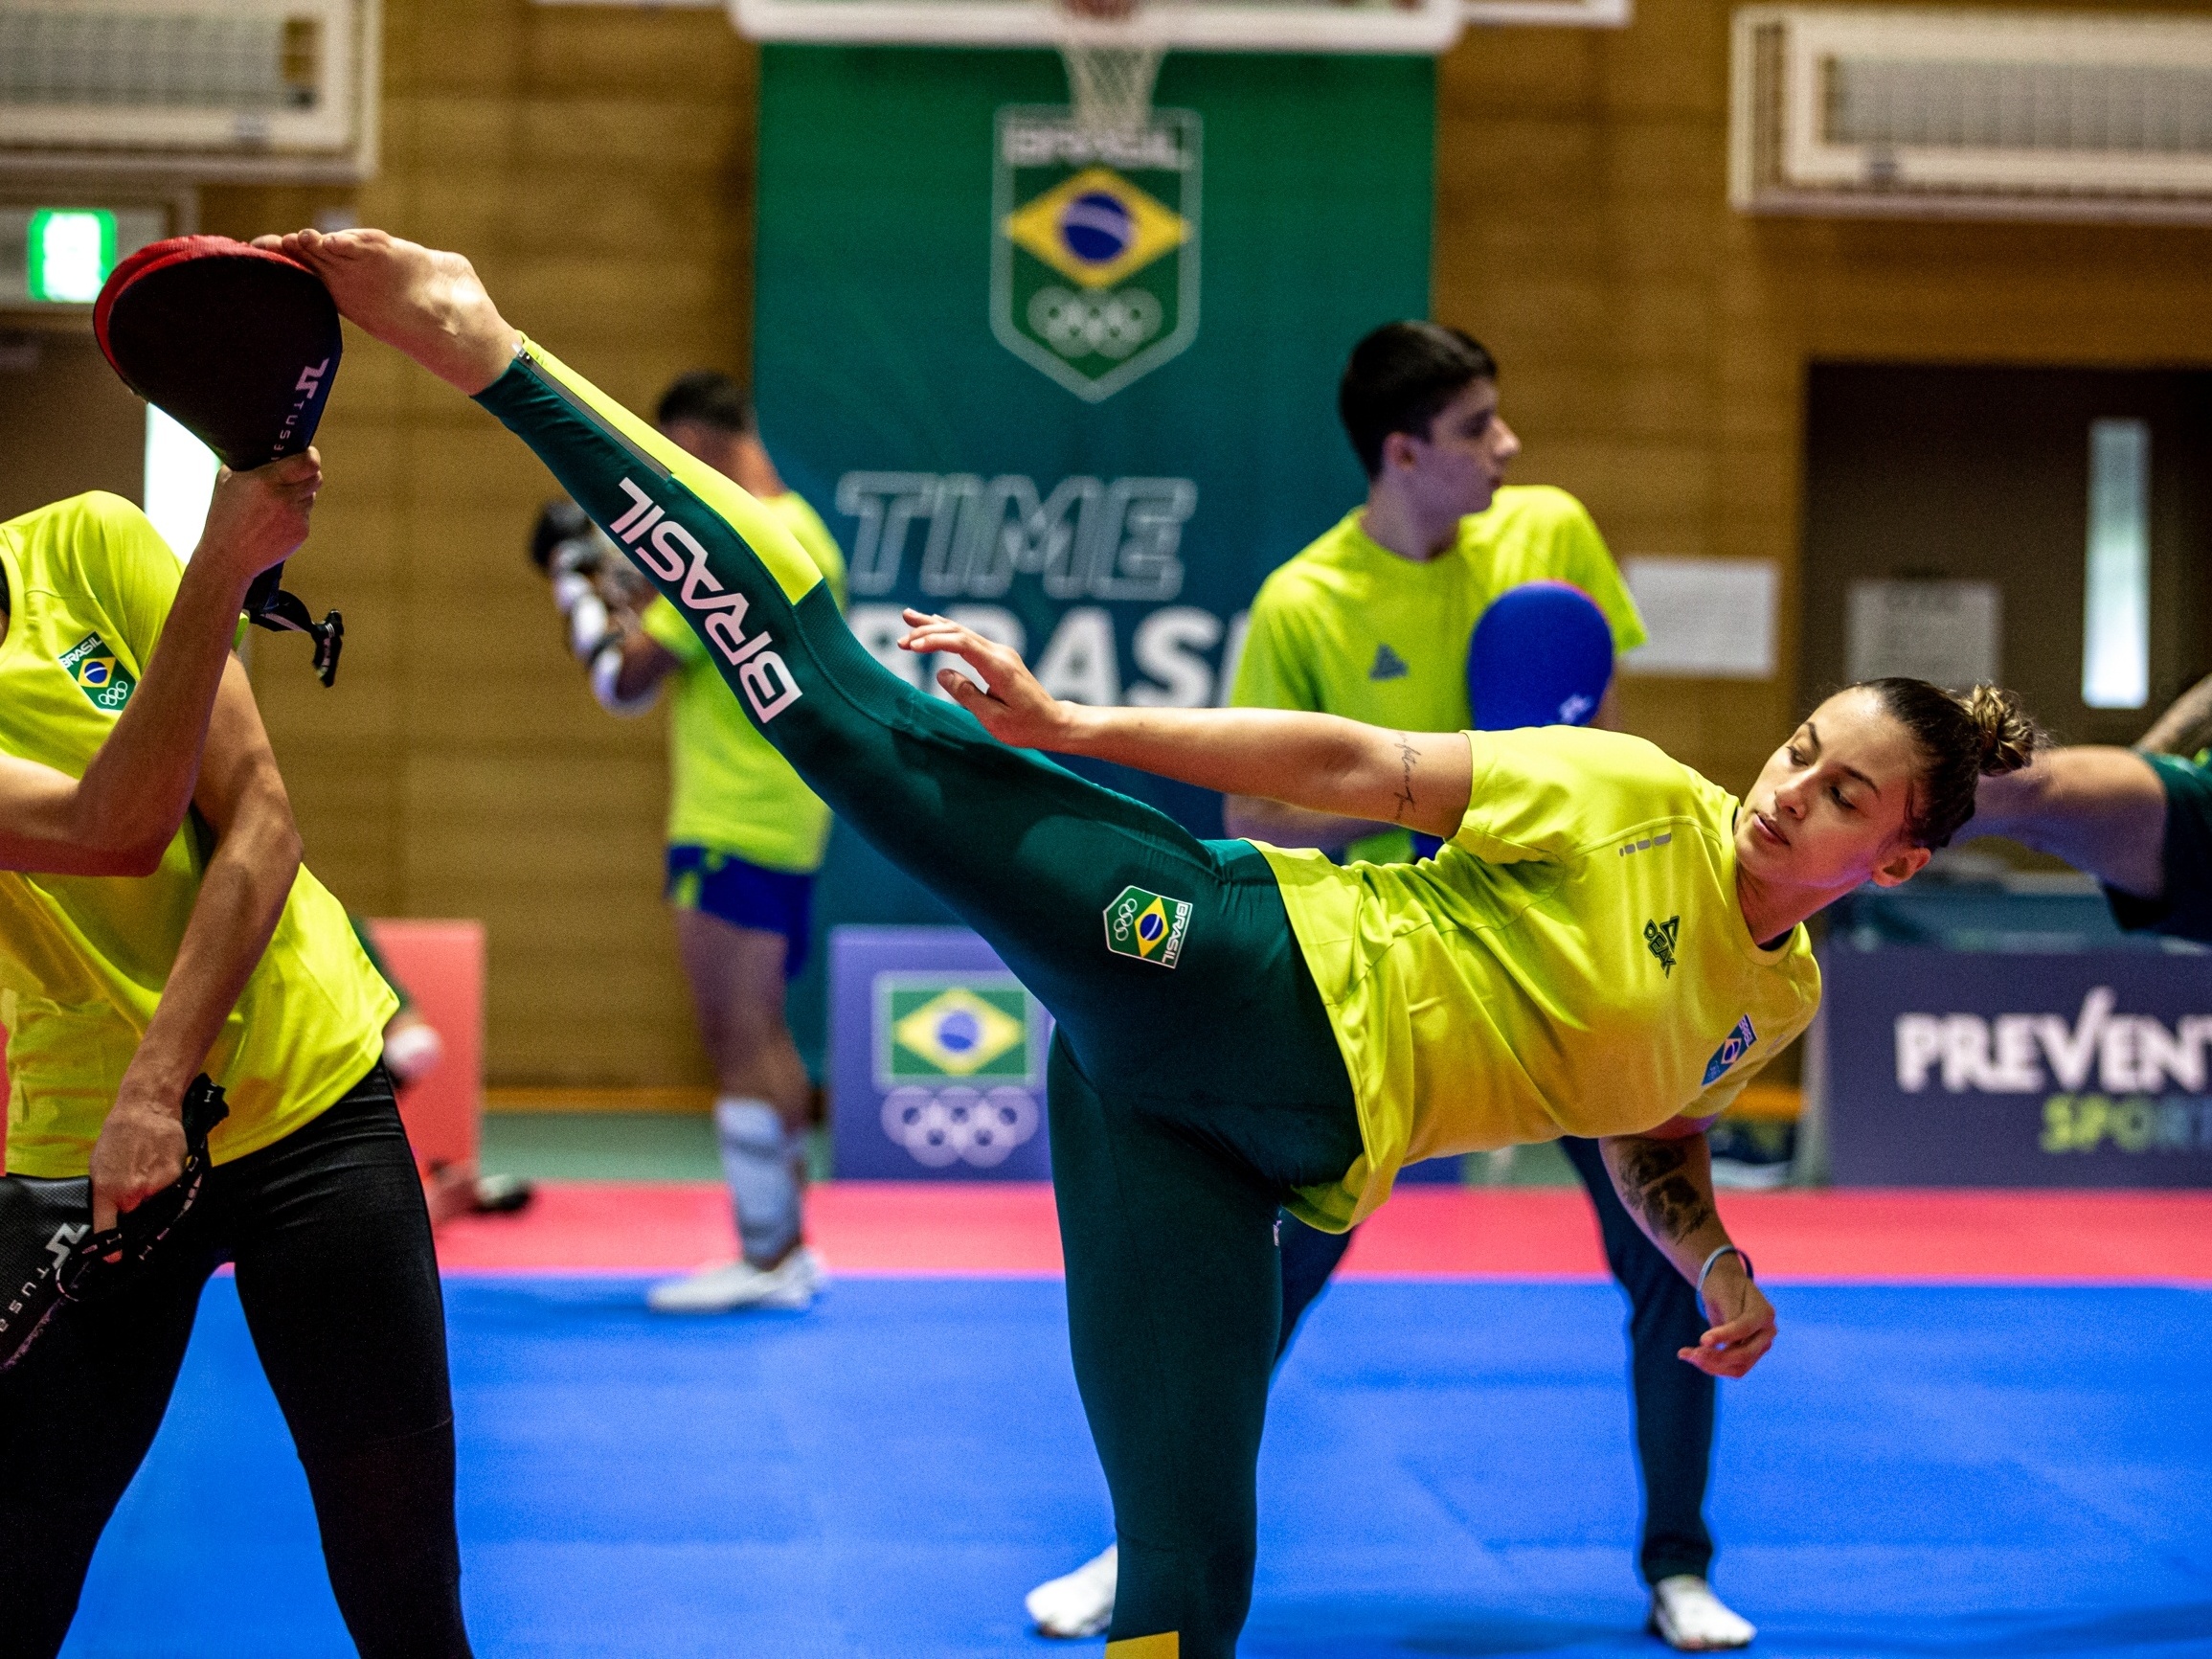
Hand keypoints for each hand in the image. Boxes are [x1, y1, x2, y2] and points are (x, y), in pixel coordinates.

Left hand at [87, 1076, 188, 1237]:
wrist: (147, 1108)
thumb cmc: (118, 1133)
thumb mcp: (99, 1164)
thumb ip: (107, 1192)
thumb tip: (117, 1212)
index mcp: (107, 1190)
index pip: (107, 1227)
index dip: (111, 1247)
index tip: (114, 1259)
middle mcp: (132, 1193)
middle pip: (137, 1215)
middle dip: (137, 1209)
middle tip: (139, 1191)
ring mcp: (156, 1186)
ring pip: (157, 1203)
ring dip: (155, 1195)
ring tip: (151, 1172)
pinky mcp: (176, 1176)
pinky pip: (172, 1190)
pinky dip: (169, 1182)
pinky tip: (163, 1163)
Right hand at [192, 450, 323, 588]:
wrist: (228, 557)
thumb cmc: (224, 518)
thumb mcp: (227, 481)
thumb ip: (249, 464)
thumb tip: (265, 449)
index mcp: (266, 481)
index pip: (308, 463)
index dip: (312, 456)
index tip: (309, 453)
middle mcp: (284, 498)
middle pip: (316, 478)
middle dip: (309, 473)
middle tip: (297, 474)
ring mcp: (296, 517)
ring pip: (311, 496)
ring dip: (301, 494)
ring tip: (277, 502)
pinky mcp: (302, 532)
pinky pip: (306, 514)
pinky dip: (296, 513)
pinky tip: (276, 520)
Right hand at [898, 609, 1072, 749]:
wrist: (1054, 722)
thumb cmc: (1026, 726)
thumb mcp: (994, 719)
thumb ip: (967, 695)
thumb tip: (942, 673)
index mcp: (999, 667)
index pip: (962, 644)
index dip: (935, 641)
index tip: (911, 647)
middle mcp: (1000, 653)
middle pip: (959, 632)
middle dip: (927, 633)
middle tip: (900, 641)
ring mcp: (1000, 652)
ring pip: (963, 631)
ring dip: (934, 626)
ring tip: (907, 616)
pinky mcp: (998, 657)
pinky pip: (968, 639)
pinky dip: (948, 631)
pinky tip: (934, 623)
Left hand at [1678, 1260, 1775, 1377]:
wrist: (1729, 1288)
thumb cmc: (1726, 1287)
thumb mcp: (1725, 1293)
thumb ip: (1729, 1315)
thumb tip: (1722, 1343)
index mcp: (1764, 1313)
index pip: (1744, 1328)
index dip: (1723, 1336)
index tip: (1701, 1340)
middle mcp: (1767, 1333)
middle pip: (1745, 1354)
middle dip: (1717, 1357)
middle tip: (1691, 1353)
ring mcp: (1760, 1347)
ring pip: (1739, 1367)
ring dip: (1712, 1365)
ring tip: (1686, 1355)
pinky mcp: (1749, 1356)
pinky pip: (1733, 1368)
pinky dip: (1712, 1366)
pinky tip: (1691, 1356)